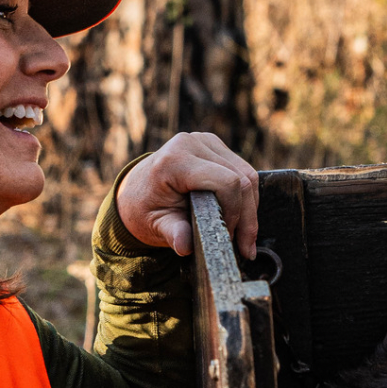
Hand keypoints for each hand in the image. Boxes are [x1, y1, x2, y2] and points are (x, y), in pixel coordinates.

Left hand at [116, 132, 257, 259]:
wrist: (136, 190)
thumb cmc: (145, 209)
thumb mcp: (154, 225)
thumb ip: (172, 233)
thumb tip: (184, 245)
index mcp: (175, 160)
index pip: (225, 182)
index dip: (234, 212)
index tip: (228, 238)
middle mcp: (191, 143)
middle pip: (241, 180)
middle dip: (246, 217)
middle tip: (243, 247)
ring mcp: (204, 140)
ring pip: (248, 175)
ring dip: (250, 208)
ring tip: (244, 238)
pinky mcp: (214, 145)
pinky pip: (243, 170)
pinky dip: (246, 196)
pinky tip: (240, 218)